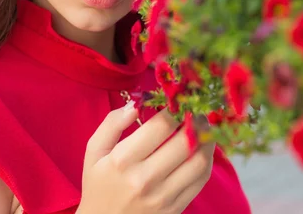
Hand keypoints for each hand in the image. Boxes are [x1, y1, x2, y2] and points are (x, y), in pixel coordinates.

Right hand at [77, 102, 214, 213]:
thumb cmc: (98, 185)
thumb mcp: (94, 152)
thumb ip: (112, 123)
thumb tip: (136, 102)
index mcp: (123, 160)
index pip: (162, 126)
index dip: (176, 108)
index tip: (178, 101)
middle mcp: (145, 179)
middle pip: (185, 142)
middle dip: (196, 120)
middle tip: (196, 110)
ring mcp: (163, 197)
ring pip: (200, 161)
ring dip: (208, 139)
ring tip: (204, 127)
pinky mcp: (176, 208)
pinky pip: (201, 180)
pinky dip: (207, 160)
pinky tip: (203, 148)